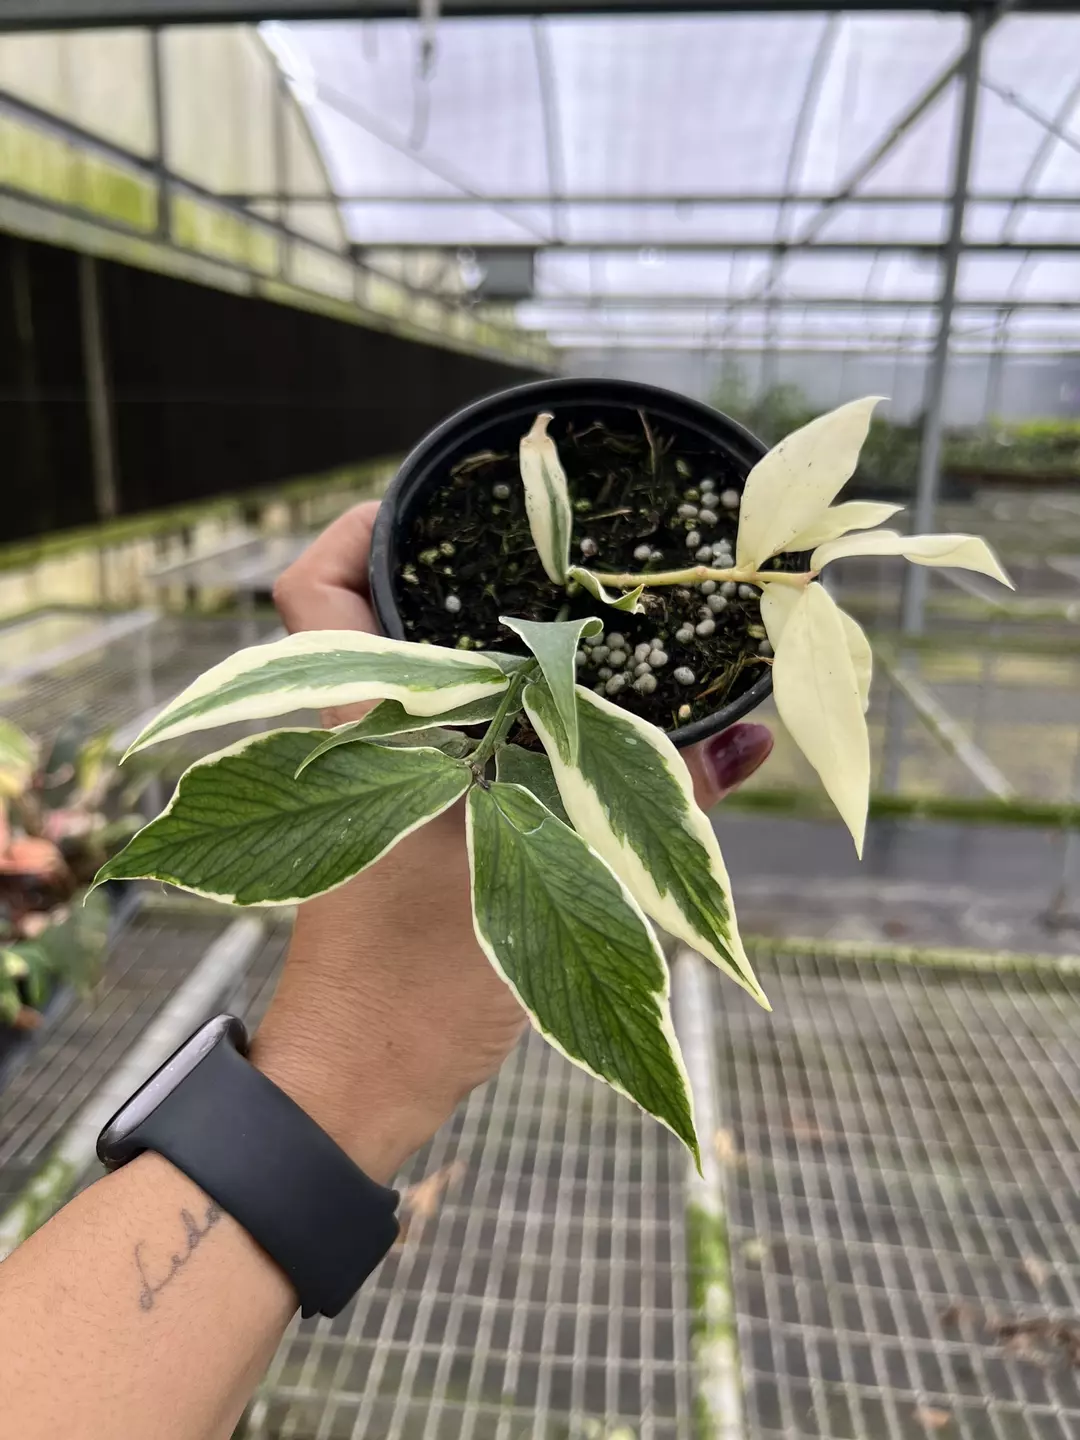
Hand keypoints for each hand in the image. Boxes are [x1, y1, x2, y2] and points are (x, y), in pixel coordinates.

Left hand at [253, 501, 771, 1180]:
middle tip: (526, 545)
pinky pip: (426, 732)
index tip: (431, 498)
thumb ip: (656, 811)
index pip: (311, 591)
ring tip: (546, 602)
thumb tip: (749, 739)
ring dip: (456, 633)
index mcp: (362, 730)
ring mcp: (361, 783)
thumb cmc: (424, 989)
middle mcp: (349, 741)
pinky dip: (478, 702)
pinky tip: (546, 700)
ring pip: (401, 672)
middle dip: (435, 569)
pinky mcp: (384, 825)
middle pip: (365, 613)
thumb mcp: (558, 889)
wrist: (361, 1082)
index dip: (356, 526)